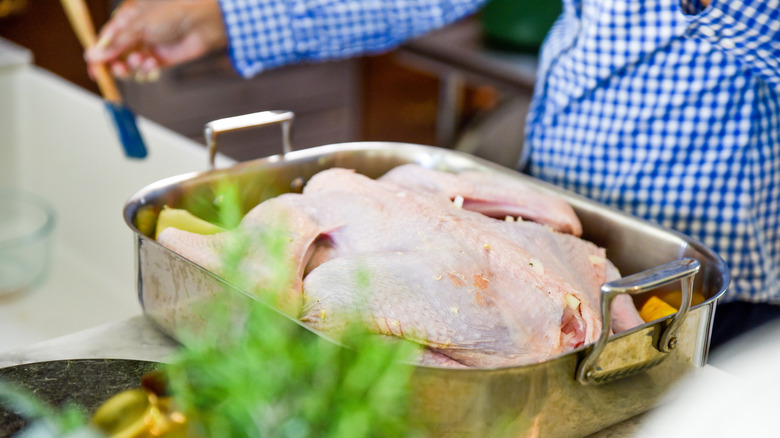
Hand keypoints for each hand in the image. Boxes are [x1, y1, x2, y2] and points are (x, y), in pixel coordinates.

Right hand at [85, 0, 227, 80]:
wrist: (202, 22)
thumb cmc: (173, 12)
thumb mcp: (137, 26)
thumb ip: (116, 43)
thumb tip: (94, 55)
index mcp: (127, 19)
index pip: (106, 40)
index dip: (99, 55)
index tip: (94, 69)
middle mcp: (137, 33)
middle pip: (117, 56)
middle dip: (116, 65)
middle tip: (119, 70)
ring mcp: (150, 46)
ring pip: (131, 66)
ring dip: (133, 67)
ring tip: (140, 60)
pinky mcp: (162, 59)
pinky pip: (147, 71)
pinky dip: (148, 70)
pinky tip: (152, 63)